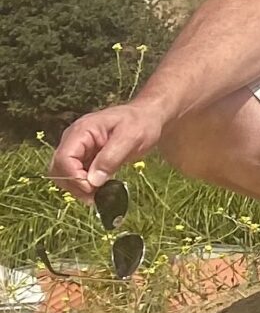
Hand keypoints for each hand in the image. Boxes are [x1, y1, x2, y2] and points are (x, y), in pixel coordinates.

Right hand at [49, 102, 164, 199]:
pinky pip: (76, 174)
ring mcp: (78, 148)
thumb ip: (111, 158)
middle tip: (95, 196)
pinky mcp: (84, 156)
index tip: (92, 188)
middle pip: (59, 168)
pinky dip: (85, 184)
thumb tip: (93, 181)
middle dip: (74, 185)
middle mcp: (74, 139)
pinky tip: (101, 188)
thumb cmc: (141, 122)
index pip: (64, 158)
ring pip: (65, 174)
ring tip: (99, 194)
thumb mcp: (131, 138)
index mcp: (82, 130)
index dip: (74, 177)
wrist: (148, 116)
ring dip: (78, 187)